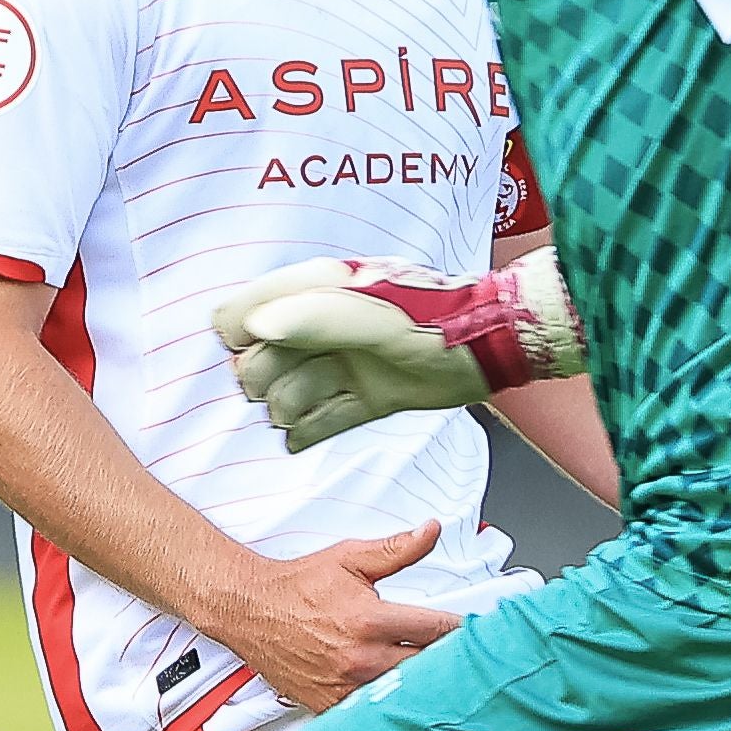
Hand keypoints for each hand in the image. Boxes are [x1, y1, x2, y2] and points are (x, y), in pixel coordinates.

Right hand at [199, 519, 460, 712]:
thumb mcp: (350, 558)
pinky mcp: (329, 705)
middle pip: (429, 669)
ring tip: (438, 679)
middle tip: (465, 656)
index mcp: (369, 621)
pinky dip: (388, 708)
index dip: (465, 630)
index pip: (438, 630)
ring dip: (422, 687)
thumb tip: (430, 531)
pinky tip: (399, 699)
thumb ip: (397, 549)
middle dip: (449, 661)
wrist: (248, 610)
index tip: (478, 630)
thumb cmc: (295, 587)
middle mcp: (360, 659)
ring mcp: (344, 687)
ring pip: (403, 697)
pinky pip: (370, 714)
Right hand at [214, 251, 586, 450]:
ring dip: (287, 404)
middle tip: (288, 382)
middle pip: (259, 358)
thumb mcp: (376, 316)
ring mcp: (342, 364)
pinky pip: (320, 421)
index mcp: (318, 291)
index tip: (254, 346)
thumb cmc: (435, 319)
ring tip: (309, 404)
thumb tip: (257, 327)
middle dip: (263, 375)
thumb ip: (317, 318)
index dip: (240, 332)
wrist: (489, 348)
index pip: (244, 309)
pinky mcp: (364, 398)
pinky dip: (305, 433)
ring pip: (287, 392)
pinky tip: (298, 439)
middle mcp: (323, 328)